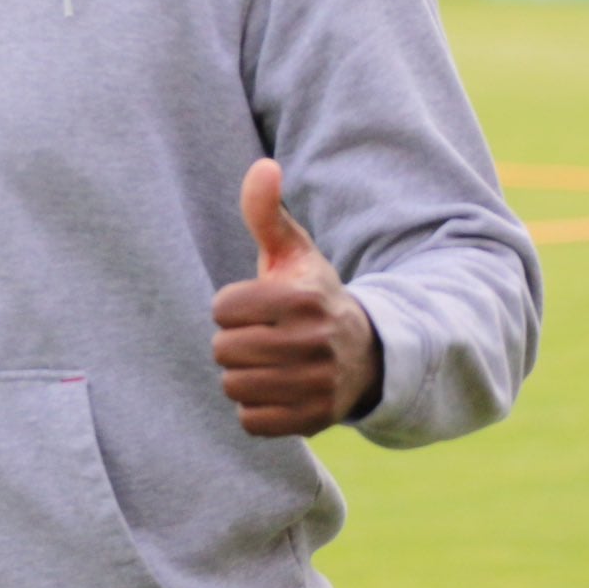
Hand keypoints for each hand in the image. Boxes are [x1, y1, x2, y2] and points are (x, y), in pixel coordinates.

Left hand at [212, 158, 383, 436]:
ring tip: (268, 363)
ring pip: (234, 387)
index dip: (231, 307)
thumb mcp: (295, 253)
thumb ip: (266, 213)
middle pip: (223, 350)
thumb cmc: (312, 297)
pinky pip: (251, 421)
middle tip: (261, 337)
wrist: (365, 354)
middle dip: (234, 342)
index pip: (223, 308)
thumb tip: (262, 166)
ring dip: (242, 376)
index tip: (257, 307)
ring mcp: (317, 385)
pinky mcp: (315, 419)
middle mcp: (313, 343)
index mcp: (303, 299)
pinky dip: (255, 409)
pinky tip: (276, 390)